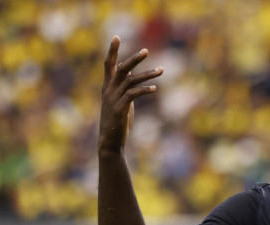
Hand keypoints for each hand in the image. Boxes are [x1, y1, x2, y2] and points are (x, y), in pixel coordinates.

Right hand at [99, 35, 162, 153]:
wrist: (110, 141)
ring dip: (148, 75)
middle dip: (134, 59)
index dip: (112, 51)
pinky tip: (155, 88)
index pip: (108, 65)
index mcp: (107, 87)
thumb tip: (132, 77)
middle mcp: (109, 90)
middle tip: (146, 51)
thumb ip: (125, 88)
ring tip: (162, 70)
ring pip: (131, 81)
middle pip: (121, 69)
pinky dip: (145, 89)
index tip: (116, 37)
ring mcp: (114, 99)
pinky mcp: (121, 108)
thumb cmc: (117, 121)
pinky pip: (133, 94)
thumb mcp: (121, 101)